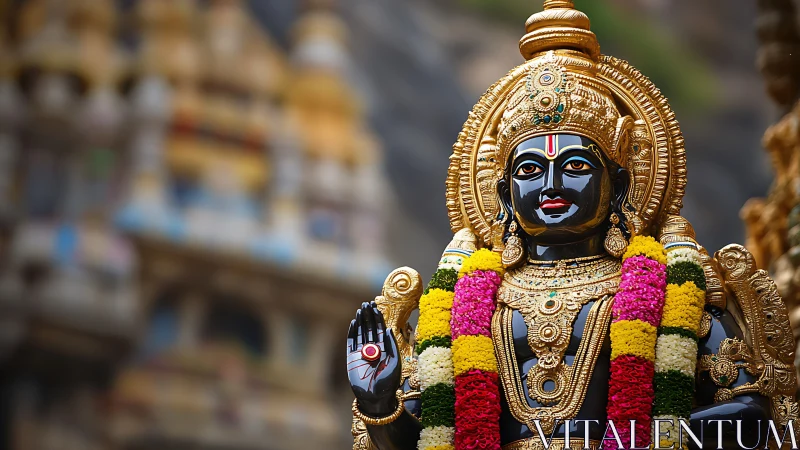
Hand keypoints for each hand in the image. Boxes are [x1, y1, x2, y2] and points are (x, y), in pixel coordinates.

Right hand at [347, 301, 402, 416]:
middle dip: (369, 316)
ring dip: (360, 321)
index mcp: (384, 349)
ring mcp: (362, 354)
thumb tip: (387, 329)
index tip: (376, 307)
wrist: (375, 398)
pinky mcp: (352, 359)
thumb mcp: (395, 362)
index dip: (378, 319)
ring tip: (360, 310)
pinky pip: (351, 343)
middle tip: (367, 304)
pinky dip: (352, 332)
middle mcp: (373, 349)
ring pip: (360, 333)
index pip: (380, 330)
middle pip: (370, 329)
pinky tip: (353, 322)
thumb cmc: (389, 383)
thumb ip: (391, 346)